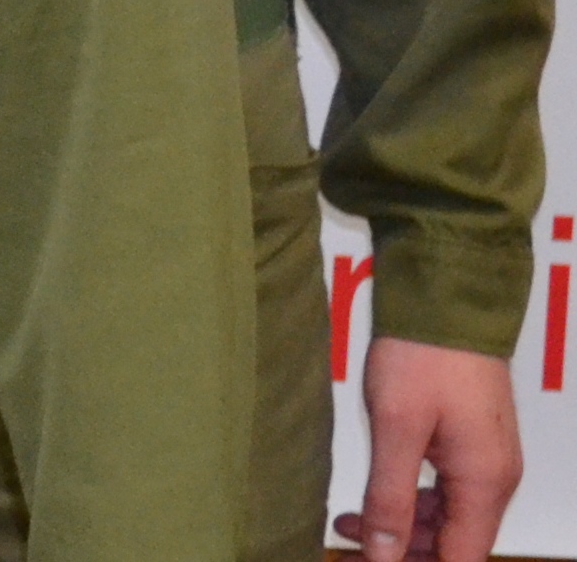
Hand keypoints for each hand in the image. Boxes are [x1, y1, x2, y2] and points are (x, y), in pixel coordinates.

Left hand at [337, 334, 523, 561]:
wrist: (444, 300)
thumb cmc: (422, 357)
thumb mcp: (396, 428)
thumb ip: (389, 496)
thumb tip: (383, 555)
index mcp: (484, 483)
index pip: (460, 559)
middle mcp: (493, 480)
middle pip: (453, 544)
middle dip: (402, 553)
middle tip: (347, 551)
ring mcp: (483, 462)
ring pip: (445, 520)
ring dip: (399, 528)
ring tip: (344, 524)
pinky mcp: (467, 445)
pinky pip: (443, 492)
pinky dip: (406, 501)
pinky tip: (366, 500)